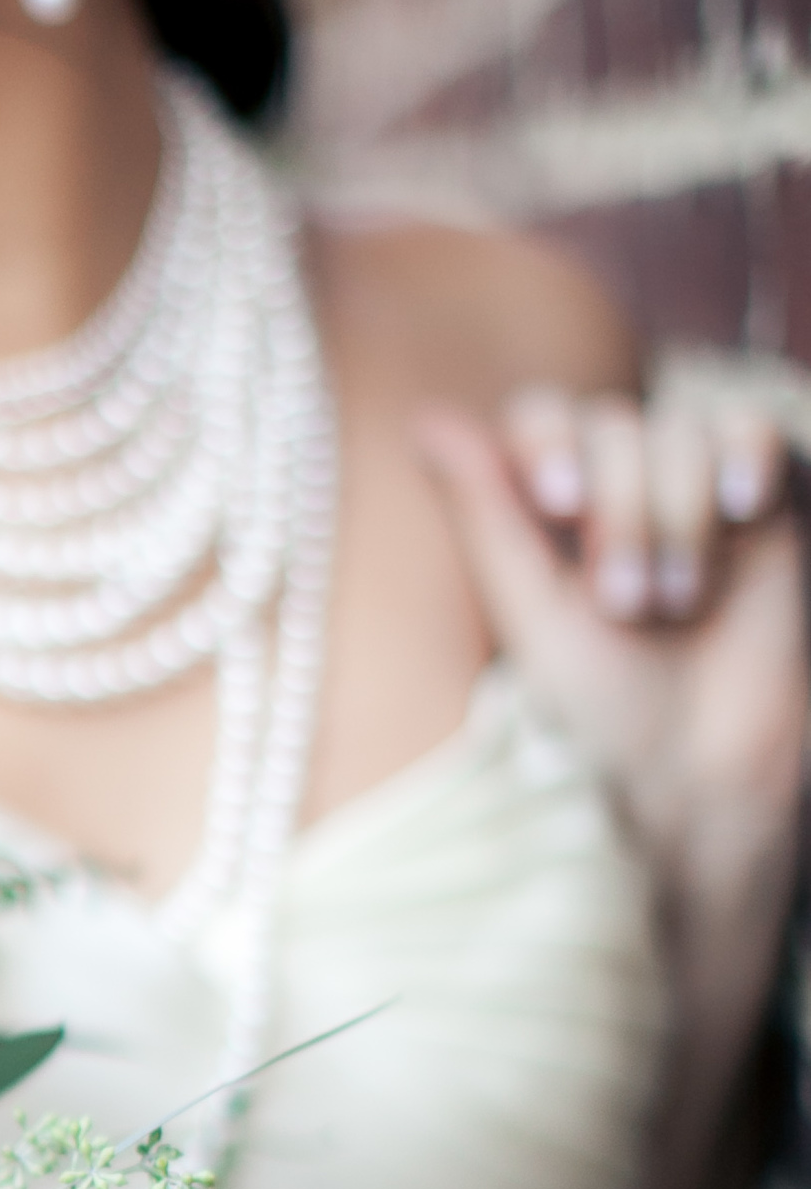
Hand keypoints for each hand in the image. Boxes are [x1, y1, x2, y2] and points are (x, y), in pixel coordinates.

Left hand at [414, 388, 805, 883]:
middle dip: (623, 510)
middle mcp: (617, 486)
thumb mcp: (530, 613)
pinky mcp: (765, 502)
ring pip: (685, 432)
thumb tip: (424, 417)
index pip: (542, 418)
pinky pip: (757, 434)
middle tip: (629, 603)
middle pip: (616, 425)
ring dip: (679, 512)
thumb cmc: (596, 707)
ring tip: (680, 601)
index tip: (559, 501)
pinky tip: (743, 509)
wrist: (698, 770)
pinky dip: (750, 456)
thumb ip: (485, 514)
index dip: (551, 442)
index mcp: (544, 508)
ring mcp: (692, 489)